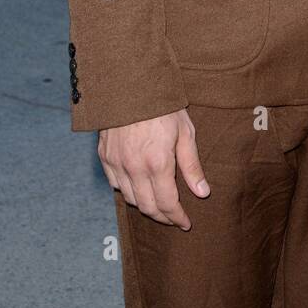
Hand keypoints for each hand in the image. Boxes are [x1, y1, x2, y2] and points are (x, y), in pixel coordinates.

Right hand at [97, 107, 209, 228]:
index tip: (186, 223)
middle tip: (174, 218)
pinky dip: (128, 192)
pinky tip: (139, 188)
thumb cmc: (163, 106)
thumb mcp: (185, 132)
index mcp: (157, 163)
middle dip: (162, 217)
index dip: (177, 217)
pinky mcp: (105, 157)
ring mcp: (116, 163)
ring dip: (145, 206)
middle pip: (147, 207)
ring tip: (159, 205)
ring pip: (130, 199)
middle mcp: (134, 168)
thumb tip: (202, 193)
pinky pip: (115, 185)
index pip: (167, 204)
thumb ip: (192, 165)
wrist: (131, 84)